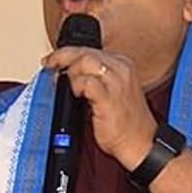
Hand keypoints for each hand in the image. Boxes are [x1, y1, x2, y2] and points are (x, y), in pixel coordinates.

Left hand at [41, 46, 155, 168]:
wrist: (141, 143)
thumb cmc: (125, 120)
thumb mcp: (112, 89)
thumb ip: (94, 76)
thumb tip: (66, 70)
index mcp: (122, 64)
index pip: (89, 49)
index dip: (67, 52)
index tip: (53, 59)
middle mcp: (121, 69)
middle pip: (84, 51)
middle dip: (62, 57)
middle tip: (50, 66)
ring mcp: (117, 83)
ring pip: (85, 61)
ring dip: (70, 72)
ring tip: (70, 86)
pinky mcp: (110, 98)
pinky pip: (86, 82)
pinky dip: (76, 86)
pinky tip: (77, 95)